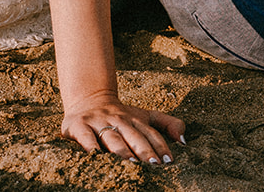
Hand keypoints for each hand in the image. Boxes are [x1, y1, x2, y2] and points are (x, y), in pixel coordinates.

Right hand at [62, 96, 185, 164]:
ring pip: (112, 138)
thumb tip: (185, 140)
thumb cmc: (121, 115)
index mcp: (135, 120)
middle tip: (153, 164)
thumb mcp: (145, 116)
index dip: (160, 146)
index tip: (168, 161)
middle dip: (144, 150)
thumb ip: (167, 123)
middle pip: (133, 136)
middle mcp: (118, 120)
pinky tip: (96, 156)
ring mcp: (98, 122)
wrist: (87, 99)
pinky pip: (86, 137)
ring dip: (121, 150)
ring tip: (130, 163)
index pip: (150, 133)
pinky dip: (90, 147)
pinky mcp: (79, 126)